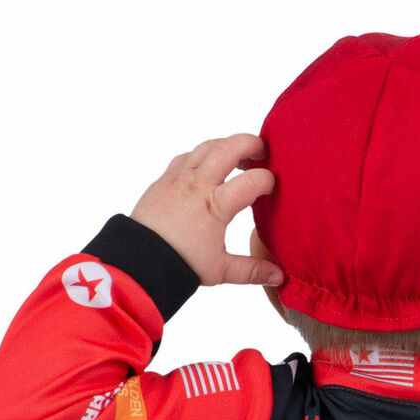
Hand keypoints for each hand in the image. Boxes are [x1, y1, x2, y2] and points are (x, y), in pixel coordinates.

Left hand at [130, 134, 283, 286]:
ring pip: (207, 146)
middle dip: (251, 143)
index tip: (272, 188)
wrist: (140, 261)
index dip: (268, 180)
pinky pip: (186, 156)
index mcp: (216, 205)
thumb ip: (252, 270)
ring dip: (226, 145)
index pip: (252, 181)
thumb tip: (279, 276)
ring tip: (238, 157)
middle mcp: (198, 185)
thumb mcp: (220, 270)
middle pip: (229, 147)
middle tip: (262, 151)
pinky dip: (202, 155)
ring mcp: (179, 178)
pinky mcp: (165, 179)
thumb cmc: (179, 265)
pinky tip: (208, 167)